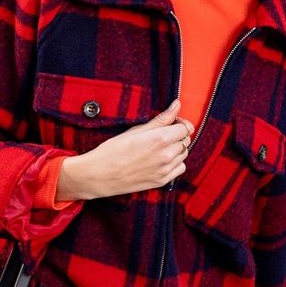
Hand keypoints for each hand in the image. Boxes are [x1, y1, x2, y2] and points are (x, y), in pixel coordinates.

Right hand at [59, 98, 193, 200]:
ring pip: (184, 155)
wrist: (100, 175)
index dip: (179, 124)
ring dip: (176, 150)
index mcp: (160, 139)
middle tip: (161, 136)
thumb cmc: (113, 150)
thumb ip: (161, 119)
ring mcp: (165, 170)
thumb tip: (177, 105)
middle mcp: (166, 155)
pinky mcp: (162, 181)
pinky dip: (175, 163)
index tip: (170, 124)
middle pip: (185, 141)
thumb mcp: (136, 130)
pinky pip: (180, 168)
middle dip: (177, 137)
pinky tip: (161, 161)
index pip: (185, 128)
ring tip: (158, 149)